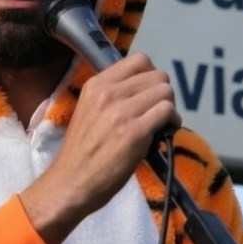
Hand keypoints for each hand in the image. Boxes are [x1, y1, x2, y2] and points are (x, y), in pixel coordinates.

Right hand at [20, 53, 178, 243]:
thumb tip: (145, 90)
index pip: (139, 60)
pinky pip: (167, 112)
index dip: (151, 76)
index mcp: (96, 84)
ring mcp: (121, 111)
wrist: (70, 183)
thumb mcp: (90, 110)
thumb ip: (113, 95)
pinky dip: (173, 121)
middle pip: (157, 75)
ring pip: (166, 92)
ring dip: (169, 108)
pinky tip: (165, 132)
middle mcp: (108, 92)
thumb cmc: (82, 152)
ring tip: (161, 124)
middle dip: (163, 93)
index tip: (149, 94)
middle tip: (157, 112)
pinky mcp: (134, 132)